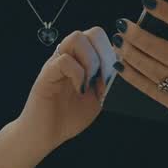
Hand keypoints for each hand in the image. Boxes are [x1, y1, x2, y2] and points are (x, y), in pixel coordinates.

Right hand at [16, 27, 119, 151]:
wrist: (45, 134)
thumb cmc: (68, 117)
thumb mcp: (97, 99)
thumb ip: (108, 83)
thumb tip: (122, 69)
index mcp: (83, 61)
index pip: (102, 39)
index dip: (113, 54)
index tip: (113, 78)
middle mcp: (70, 57)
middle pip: (92, 32)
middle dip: (105, 54)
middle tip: (103, 78)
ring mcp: (57, 63)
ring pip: (76, 38)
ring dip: (91, 60)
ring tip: (90, 82)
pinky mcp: (47, 73)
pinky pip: (64, 59)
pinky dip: (78, 74)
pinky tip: (79, 90)